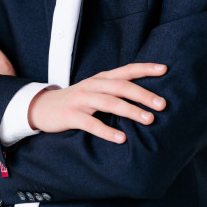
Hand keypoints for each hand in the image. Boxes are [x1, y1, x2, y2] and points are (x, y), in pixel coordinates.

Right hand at [28, 62, 167, 143]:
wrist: (42, 108)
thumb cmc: (76, 101)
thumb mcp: (95, 90)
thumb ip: (115, 91)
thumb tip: (147, 98)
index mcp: (101, 78)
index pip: (126, 70)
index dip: (145, 68)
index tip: (164, 69)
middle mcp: (93, 86)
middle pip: (121, 86)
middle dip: (144, 94)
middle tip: (162, 104)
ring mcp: (81, 100)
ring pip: (109, 103)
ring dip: (131, 110)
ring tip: (149, 119)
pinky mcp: (71, 116)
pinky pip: (91, 124)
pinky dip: (107, 131)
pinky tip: (121, 138)